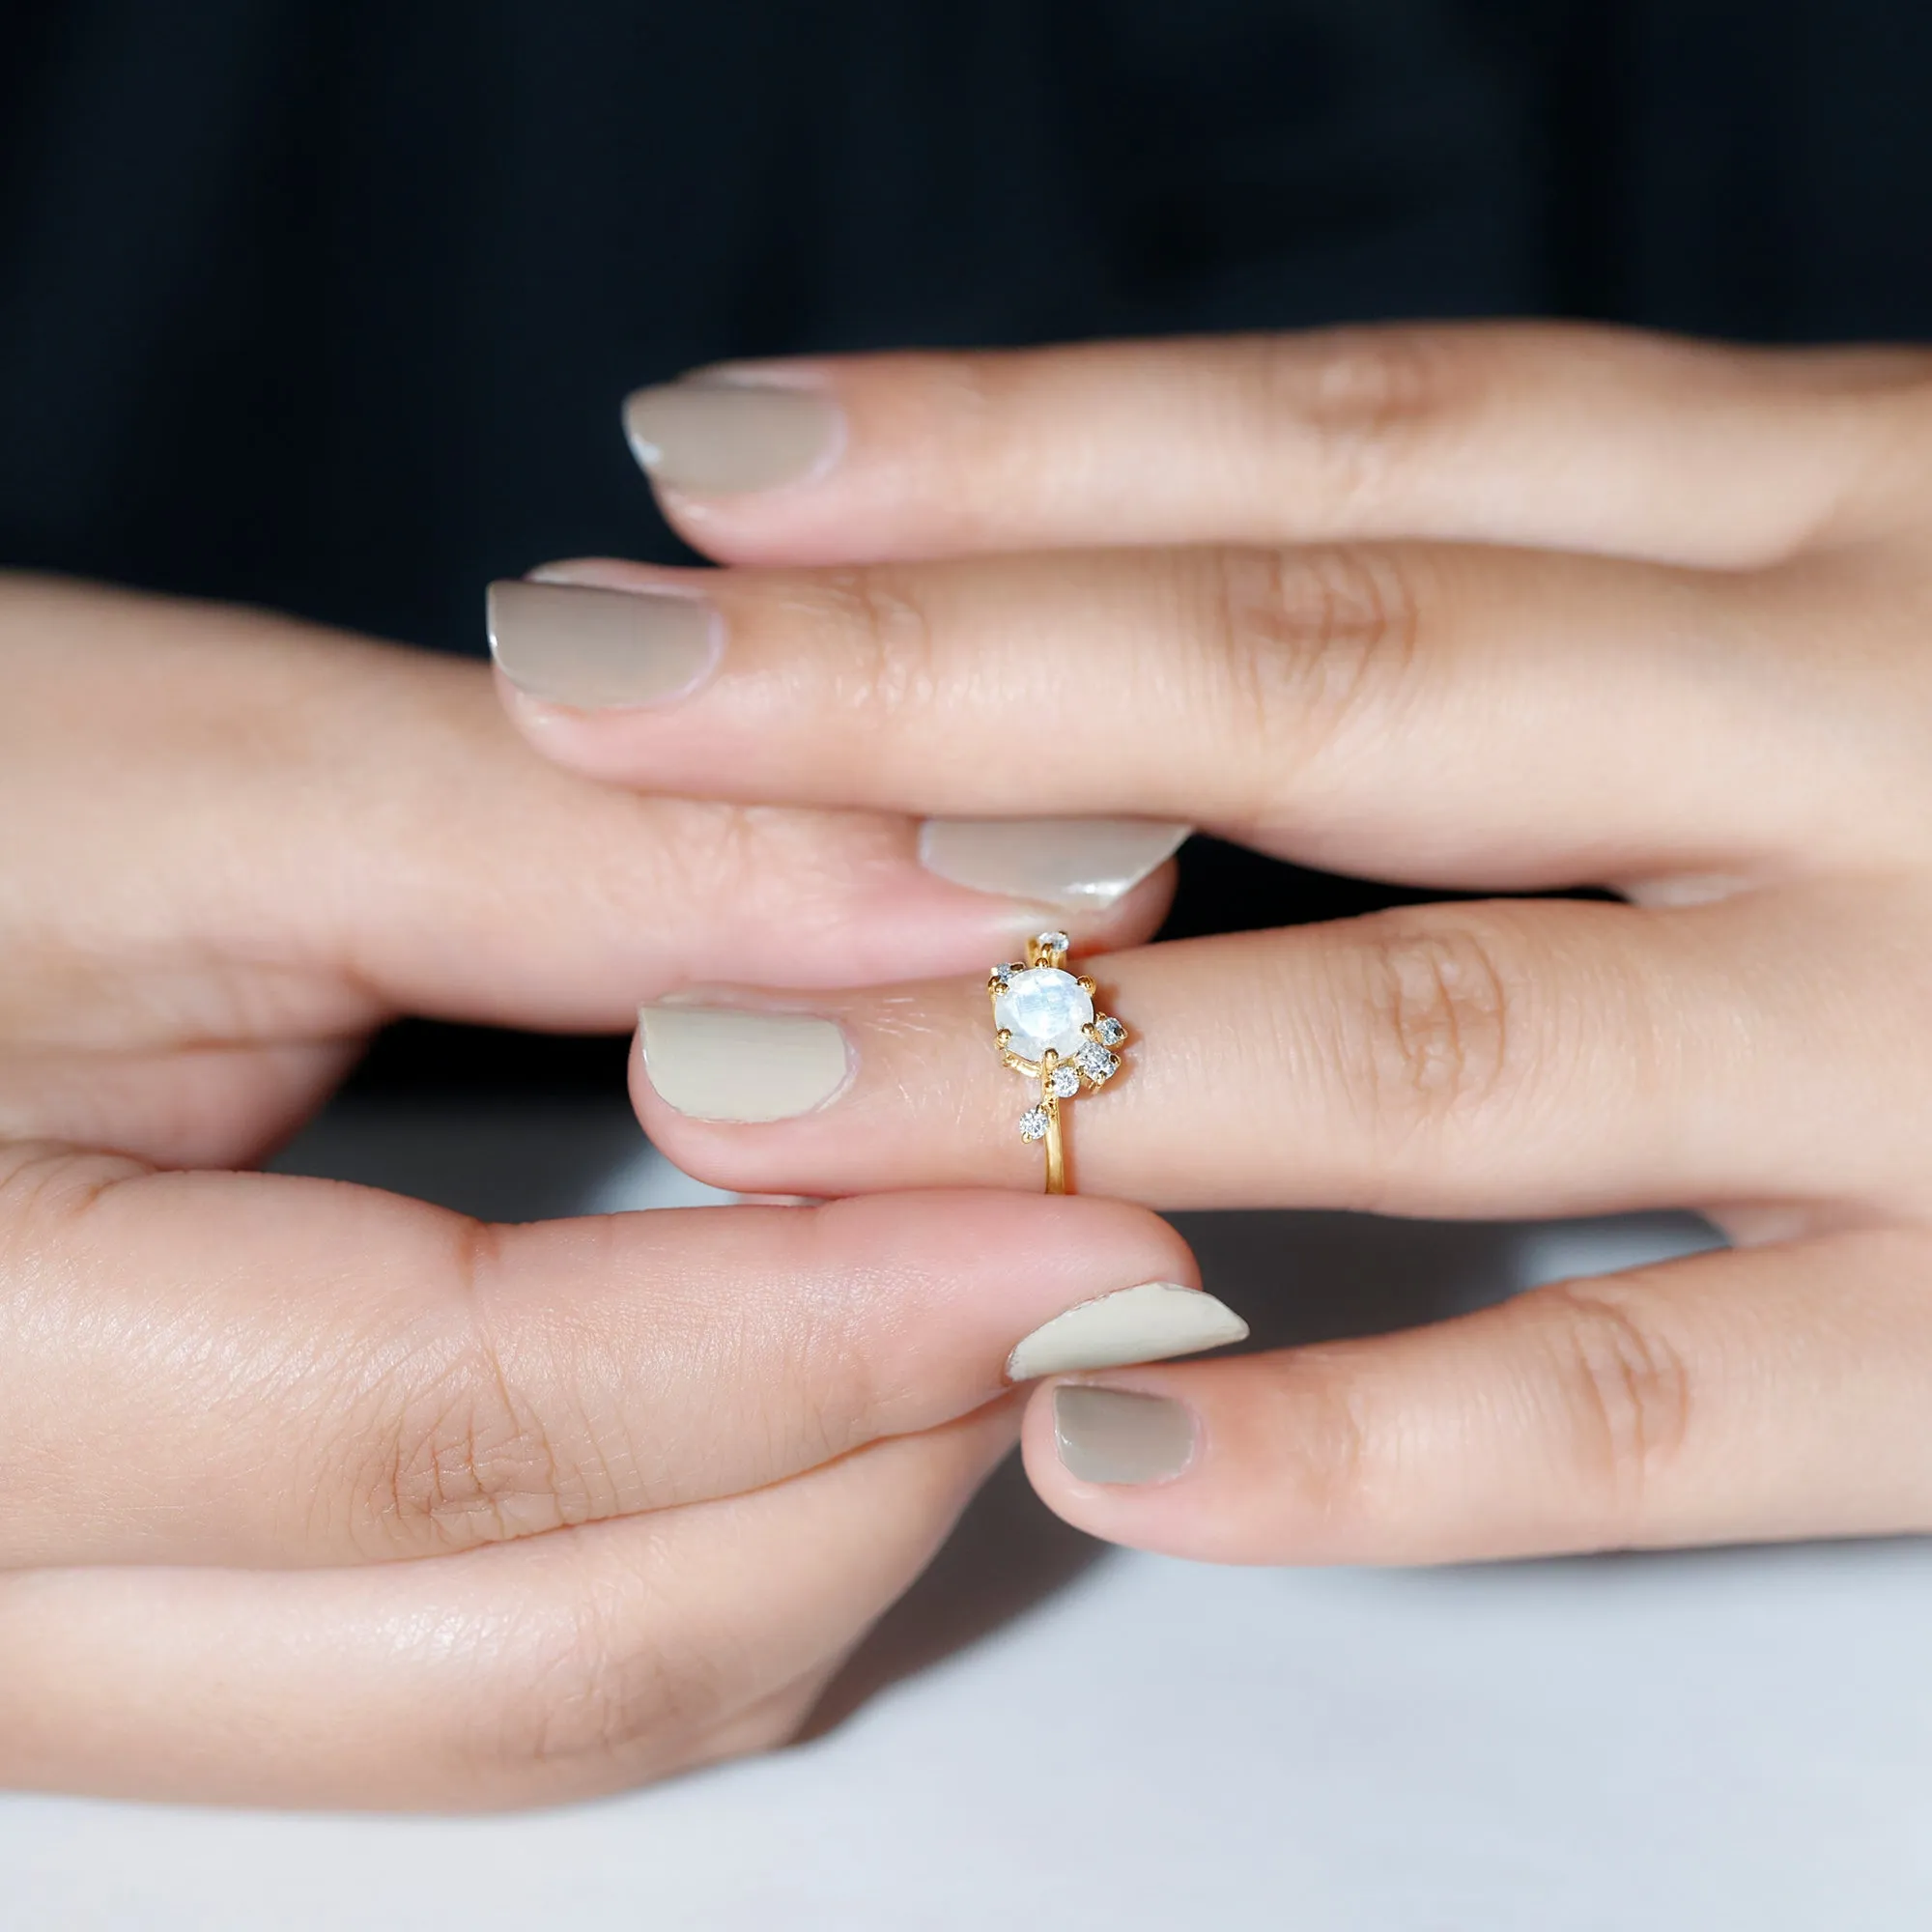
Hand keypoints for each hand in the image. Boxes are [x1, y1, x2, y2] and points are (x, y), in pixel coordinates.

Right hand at [0, 573, 1192, 1805]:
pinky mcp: (143, 1628)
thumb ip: (609, 857)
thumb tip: (999, 907)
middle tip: (1080, 1258)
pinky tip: (798, 1367)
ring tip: (970, 1293)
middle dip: (865, 1469)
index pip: (470, 1423)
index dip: (827, 1330)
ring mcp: (59, 1660)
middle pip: (537, 1663)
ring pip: (530, 1712)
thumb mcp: (211, 787)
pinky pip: (474, 1676)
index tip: (1086, 1215)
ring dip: (803, 1522)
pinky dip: (684, 1541)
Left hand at [492, 325, 1931, 1563]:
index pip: (1344, 439)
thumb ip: (1568, 604)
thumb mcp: (1876, 579)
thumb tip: (1148, 625)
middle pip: (1322, 677)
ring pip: (1431, 1030)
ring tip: (714, 1079)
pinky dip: (1368, 1441)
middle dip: (927, 684)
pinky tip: (1093, 1448)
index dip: (1005, 440)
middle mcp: (1888, 708)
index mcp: (1841, 506)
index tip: (708, 456)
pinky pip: (1654, 1407)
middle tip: (591, 683)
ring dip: (1044, 1065)